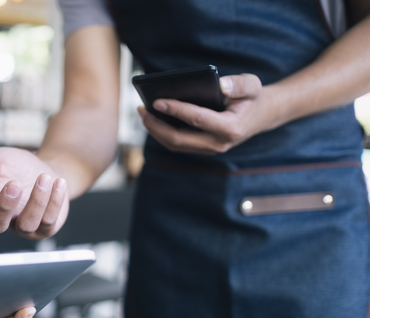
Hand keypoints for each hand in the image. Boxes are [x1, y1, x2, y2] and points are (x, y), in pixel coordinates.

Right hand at [0, 148, 68, 239]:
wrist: (49, 171)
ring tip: (44, 176)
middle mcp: (4, 220)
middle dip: (5, 205)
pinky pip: (49, 221)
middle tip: (14, 183)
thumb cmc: (18, 167)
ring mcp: (25, 228)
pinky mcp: (46, 228)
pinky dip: (54, 201)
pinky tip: (58, 183)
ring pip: (27, 223)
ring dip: (37, 200)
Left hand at [137, 74, 279, 154]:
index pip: (197, 119)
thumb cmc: (253, 98)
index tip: (157, 101)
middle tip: (142, 109)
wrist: (261, 115)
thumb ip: (239, 84)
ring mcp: (209, 149)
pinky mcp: (202, 148)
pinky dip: (162, 133)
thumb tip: (220, 84)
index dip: (176, 110)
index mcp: (230, 128)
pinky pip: (178, 144)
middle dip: (157, 125)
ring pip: (175, 145)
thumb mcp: (253, 85)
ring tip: (143, 113)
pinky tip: (153, 119)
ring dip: (156, 130)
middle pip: (179, 139)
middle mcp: (218, 143)